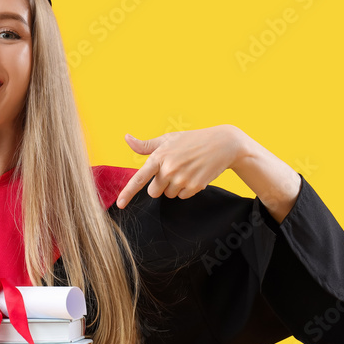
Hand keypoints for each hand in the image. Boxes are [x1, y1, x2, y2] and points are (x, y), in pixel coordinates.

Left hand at [117, 125, 244, 208]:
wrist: (223, 144)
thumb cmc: (191, 140)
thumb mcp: (168, 139)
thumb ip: (146, 145)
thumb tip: (127, 138)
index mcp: (159, 156)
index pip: (139, 178)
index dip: (127, 193)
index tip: (120, 204)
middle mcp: (169, 169)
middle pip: (153, 192)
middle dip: (160, 186)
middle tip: (172, 171)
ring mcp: (182, 178)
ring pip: (168, 194)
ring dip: (174, 186)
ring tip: (186, 170)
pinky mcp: (195, 187)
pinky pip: (182, 196)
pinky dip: (186, 189)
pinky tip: (194, 175)